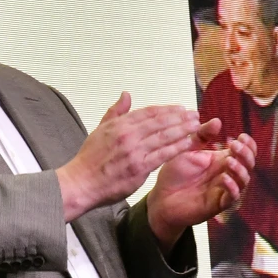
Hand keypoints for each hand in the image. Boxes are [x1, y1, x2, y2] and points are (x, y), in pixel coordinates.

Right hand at [56, 94, 203, 221]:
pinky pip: (163, 155)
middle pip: (160, 122)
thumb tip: (126, 95)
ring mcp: (135, 151)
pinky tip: (188, 143)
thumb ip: (115, 112)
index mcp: (119, 124)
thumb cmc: (89, 159)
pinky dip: (177, 147)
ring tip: (196, 125)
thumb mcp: (99, 129)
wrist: (81, 183)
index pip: (148, 112)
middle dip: (180, 117)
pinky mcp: (140, 168)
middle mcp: (128, 135)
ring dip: (183, 129)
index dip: (167, 109)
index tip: (180, 108)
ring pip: (164, 136)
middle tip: (194, 114)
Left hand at [146, 131, 255, 241]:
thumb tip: (217, 121)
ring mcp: (223, 190)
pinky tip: (224, 178)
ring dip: (240, 169)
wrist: (161, 198)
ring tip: (229, 160)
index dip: (248, 144)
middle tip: (234, 145)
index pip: (244, 152)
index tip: (241, 135)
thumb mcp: (188, 149)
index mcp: (221, 160)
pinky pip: (232, 198)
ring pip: (243, 181)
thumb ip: (202, 135)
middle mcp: (226, 174)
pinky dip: (232, 188)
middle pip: (248, 165)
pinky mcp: (217, 204)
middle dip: (246, 154)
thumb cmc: (175, 174)